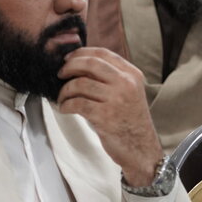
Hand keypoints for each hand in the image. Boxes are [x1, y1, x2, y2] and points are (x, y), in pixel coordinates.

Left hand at [57, 47, 163, 185]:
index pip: (103, 53)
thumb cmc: (130, 120)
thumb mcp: (129, 91)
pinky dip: (66, 105)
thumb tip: (80, 64)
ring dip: (65, 90)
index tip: (68, 59)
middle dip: (70, 67)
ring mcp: (116, 99)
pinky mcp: (105, 116)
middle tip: (60, 74)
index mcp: (132, 74)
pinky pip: (77, 103)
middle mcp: (126, 83)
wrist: (141, 148)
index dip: (81, 53)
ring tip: (62, 98)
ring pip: (80, 84)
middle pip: (90, 63)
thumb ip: (112, 76)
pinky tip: (65, 109)